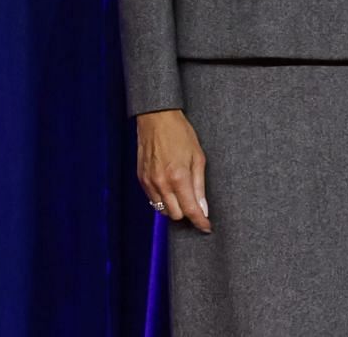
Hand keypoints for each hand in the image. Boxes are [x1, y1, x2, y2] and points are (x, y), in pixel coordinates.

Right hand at [136, 109, 211, 231]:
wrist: (156, 119)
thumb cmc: (181, 134)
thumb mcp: (198, 157)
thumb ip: (200, 185)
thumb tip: (203, 208)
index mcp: (179, 177)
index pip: (190, 210)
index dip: (200, 222)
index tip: (206, 227)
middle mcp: (162, 183)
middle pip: (175, 215)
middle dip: (187, 213)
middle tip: (196, 206)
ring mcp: (149, 183)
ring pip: (162, 210)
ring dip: (174, 208)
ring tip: (183, 196)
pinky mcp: (141, 180)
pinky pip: (152, 200)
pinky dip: (163, 200)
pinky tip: (170, 189)